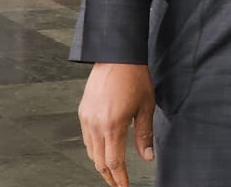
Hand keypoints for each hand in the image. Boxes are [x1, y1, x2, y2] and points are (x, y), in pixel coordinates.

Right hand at [78, 62, 155, 186]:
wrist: (116, 56)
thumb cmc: (134, 77)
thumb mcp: (146, 106)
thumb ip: (145, 134)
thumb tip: (147, 156)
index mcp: (113, 126)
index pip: (114, 162)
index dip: (119, 178)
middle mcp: (96, 125)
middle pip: (99, 161)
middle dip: (109, 176)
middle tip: (118, 183)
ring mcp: (86, 119)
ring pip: (91, 151)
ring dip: (101, 163)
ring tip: (112, 169)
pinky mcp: (83, 112)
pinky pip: (87, 138)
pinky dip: (94, 148)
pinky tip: (103, 148)